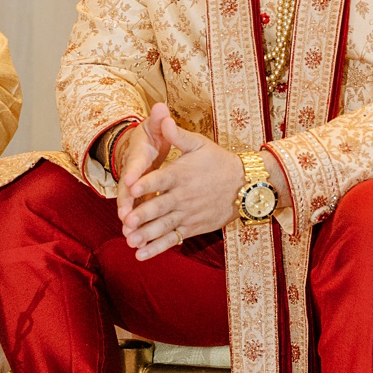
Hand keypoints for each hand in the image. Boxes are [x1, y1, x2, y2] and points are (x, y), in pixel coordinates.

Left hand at [116, 103, 244, 259]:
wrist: (245, 185)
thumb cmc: (218, 161)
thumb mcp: (200, 143)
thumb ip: (178, 135)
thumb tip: (163, 118)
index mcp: (181, 174)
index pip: (161, 179)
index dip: (146, 183)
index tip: (132, 187)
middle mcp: (183, 196)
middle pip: (160, 206)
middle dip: (143, 214)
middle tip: (127, 221)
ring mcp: (187, 214)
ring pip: (164, 226)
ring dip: (146, 235)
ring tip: (130, 241)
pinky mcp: (192, 227)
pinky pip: (172, 239)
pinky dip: (157, 248)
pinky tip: (141, 255)